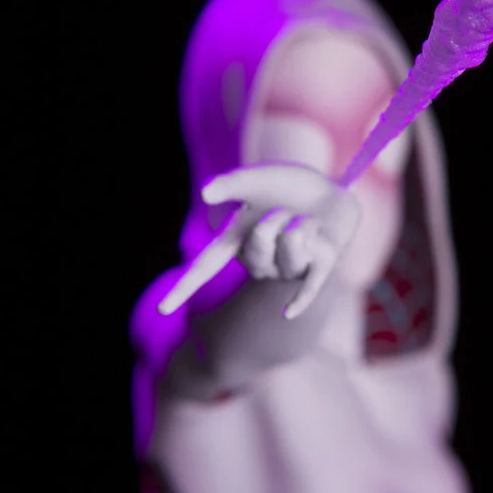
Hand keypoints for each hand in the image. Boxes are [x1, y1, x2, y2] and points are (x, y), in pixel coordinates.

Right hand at [158, 163, 360, 319]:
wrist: (329, 192)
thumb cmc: (285, 189)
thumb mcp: (255, 180)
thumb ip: (230, 184)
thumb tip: (205, 194)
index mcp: (237, 243)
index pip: (205, 268)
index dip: (184, 288)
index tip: (163, 309)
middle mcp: (260, 264)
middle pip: (261, 240)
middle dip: (277, 216)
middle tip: (288, 212)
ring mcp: (289, 269)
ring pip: (293, 242)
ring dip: (304, 221)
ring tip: (309, 223)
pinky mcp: (319, 270)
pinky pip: (308, 288)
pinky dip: (298, 300)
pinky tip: (288, 313)